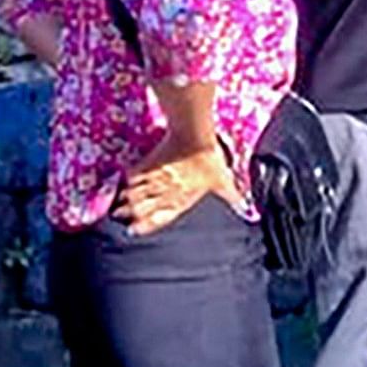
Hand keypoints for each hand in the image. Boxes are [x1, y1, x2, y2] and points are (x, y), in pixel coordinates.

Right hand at [114, 133, 236, 235]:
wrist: (194, 137)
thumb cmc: (211, 161)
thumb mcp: (223, 180)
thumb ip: (234, 196)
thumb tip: (250, 207)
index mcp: (181, 198)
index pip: (160, 216)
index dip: (147, 224)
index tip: (133, 230)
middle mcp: (165, 192)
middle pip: (143, 208)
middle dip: (131, 215)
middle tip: (119, 220)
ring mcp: (155, 178)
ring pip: (136, 195)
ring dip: (126, 203)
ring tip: (116, 209)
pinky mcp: (149, 163)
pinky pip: (134, 176)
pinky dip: (127, 183)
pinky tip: (121, 187)